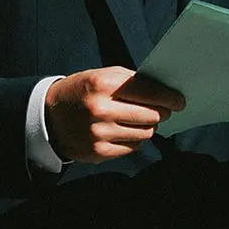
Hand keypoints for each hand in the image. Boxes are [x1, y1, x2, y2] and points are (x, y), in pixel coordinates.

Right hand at [44, 67, 183, 162]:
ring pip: (145, 134)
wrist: (49, 117)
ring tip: (140, 119)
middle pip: (151, 115)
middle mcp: (101, 111)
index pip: (148, 92)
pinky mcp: (99, 152)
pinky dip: (134, 139)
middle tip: (164, 110)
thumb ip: (130, 81)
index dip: (169, 97)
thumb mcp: (101, 76)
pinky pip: (132, 147)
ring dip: (148, 126)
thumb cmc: (81, 92)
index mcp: (103, 85)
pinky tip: (125, 131)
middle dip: (161, 112)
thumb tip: (163, 92)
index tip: (179, 101)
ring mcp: (100, 134)